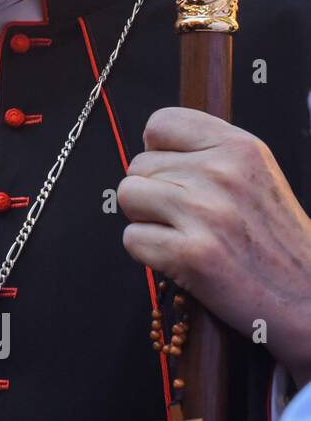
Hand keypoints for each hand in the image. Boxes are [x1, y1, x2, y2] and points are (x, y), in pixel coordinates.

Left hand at [119, 108, 310, 388]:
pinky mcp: (191, 254)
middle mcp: (223, 174)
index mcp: (241, 147)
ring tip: (184, 235)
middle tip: (192, 219)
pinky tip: (182, 259)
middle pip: (138, 165)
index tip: (176, 174)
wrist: (309, 297)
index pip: (161, 123)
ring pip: (128, 196)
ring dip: (146, 219)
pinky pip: (131, 238)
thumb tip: (149, 146)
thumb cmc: (273, 239)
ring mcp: (206, 213)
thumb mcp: (255, 176)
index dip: (159, 151)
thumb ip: (207, 155)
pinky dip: (149, 253)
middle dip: (154, 192)